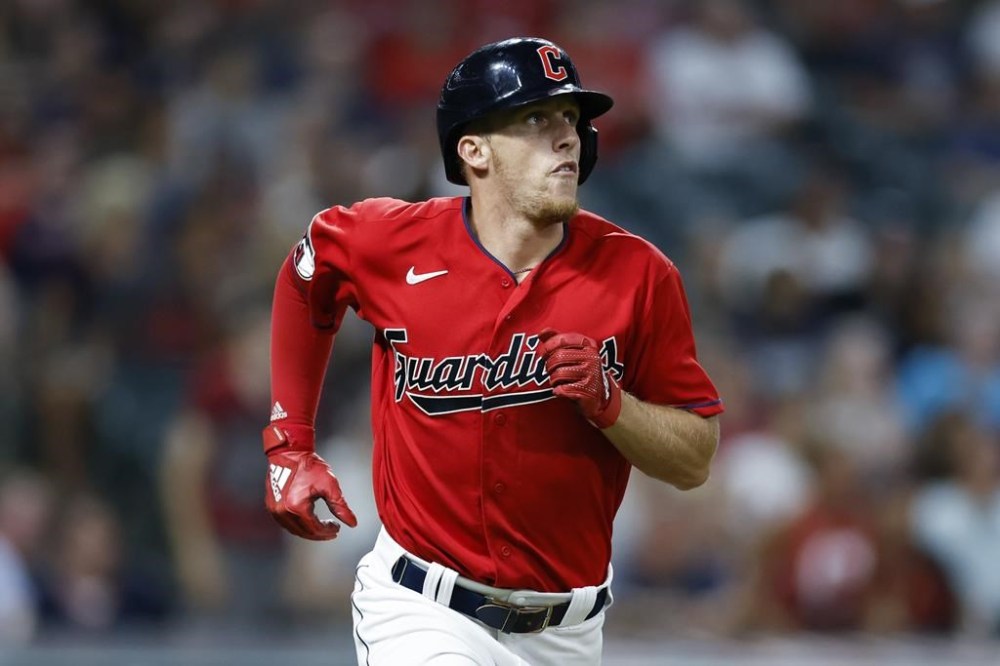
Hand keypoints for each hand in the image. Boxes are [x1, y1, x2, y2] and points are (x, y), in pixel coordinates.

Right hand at [263, 425, 357, 539]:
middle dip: (319, 534)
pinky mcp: (271, 505)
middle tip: (332, 530)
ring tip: (321, 526)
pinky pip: (286, 522)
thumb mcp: (330, 485)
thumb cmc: (309, 465)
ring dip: (308, 531)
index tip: (337, 528)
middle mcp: (282, 512)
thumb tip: (352, 523)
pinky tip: (308, 520)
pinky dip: (298, 524)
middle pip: (304, 532)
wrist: (289, 452)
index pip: (315, 529)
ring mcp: (274, 510)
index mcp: (296, 508)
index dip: (327, 531)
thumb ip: (340, 507)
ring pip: (294, 529)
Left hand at [537, 328, 621, 428]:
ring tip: (558, 381)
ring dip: (553, 380)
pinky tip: (562, 391)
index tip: (544, 353)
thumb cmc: (579, 370)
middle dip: (549, 366)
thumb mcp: (571, 352)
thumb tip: (542, 332)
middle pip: (558, 357)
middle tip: (551, 371)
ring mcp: (591, 374)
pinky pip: (562, 389)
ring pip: (558, 374)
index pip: (562, 339)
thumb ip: (557, 340)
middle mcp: (592, 357)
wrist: (597, 396)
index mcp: (588, 344)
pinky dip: (558, 391)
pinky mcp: (587, 391)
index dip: (548, 346)